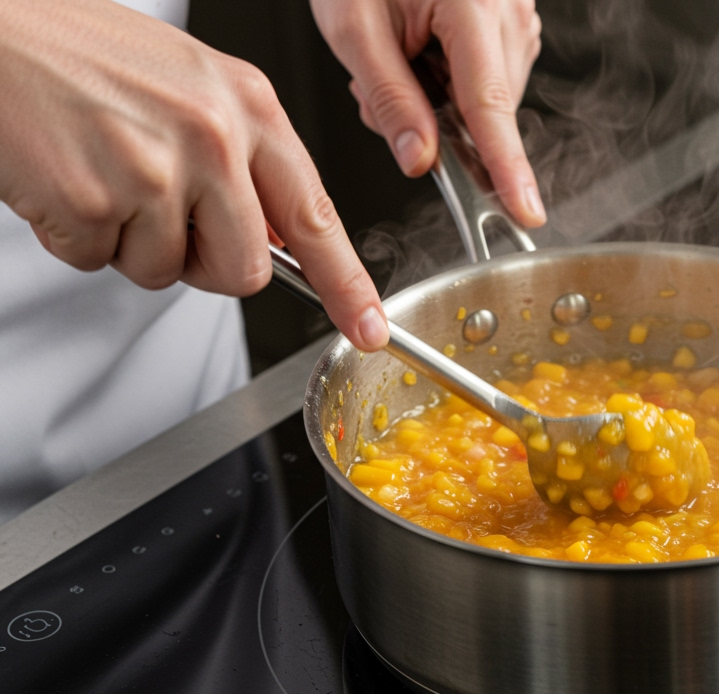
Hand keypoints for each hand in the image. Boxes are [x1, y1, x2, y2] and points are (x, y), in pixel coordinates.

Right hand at [0, 0, 388, 350]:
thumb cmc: (79, 54)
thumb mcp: (190, 86)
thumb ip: (242, 158)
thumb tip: (274, 235)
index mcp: (247, 105)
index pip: (315, 216)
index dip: (346, 283)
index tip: (368, 326)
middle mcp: (212, 136)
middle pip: (244, 270)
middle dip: (203, 264)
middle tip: (159, 215)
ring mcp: (154, 169)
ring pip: (167, 272)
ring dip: (129, 244)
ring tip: (100, 173)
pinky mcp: (93, 199)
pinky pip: (99, 261)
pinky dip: (76, 235)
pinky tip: (62, 176)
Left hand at [311, 0, 545, 227]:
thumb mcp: (354, 28)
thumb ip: (390, 100)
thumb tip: (421, 161)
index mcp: (472, 5)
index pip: (491, 106)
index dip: (506, 166)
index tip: (524, 210)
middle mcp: (509, 11)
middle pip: (486, 108)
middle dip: (435, 119)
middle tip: (378, 83)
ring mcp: (518, 16)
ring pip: (486, 99)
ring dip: (441, 100)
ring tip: (400, 55)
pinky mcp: (514, 23)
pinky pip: (488, 78)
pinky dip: (452, 81)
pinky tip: (422, 52)